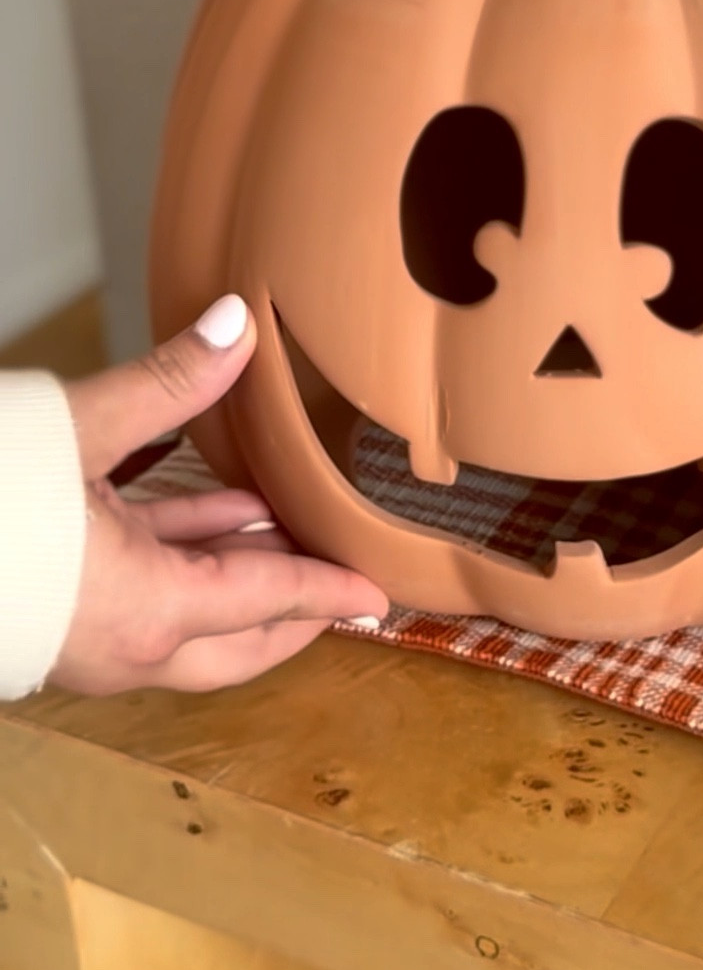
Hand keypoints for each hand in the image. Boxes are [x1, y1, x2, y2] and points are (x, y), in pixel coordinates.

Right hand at [53, 295, 385, 695]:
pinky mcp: (56, 620)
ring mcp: (88, 643)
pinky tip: (211, 513)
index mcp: (149, 610)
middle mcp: (127, 646)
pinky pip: (144, 596)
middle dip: (294, 609)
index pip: (271, 601)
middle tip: (342, 575)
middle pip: (240, 641)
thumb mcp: (70, 429)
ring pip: (192, 623)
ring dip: (240, 577)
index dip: (331, 591)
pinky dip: (184, 559)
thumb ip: (164, 382)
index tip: (380, 593)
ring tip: (286, 524)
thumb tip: (235, 323)